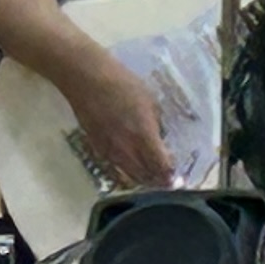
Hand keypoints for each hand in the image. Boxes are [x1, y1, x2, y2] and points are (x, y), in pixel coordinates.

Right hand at [60, 46, 176, 192]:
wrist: (88, 80)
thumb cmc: (124, 84)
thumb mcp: (150, 100)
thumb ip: (156, 123)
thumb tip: (158, 137)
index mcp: (144, 135)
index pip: (160, 163)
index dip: (169, 173)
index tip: (176, 177)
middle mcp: (126, 148)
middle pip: (144, 173)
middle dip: (157, 180)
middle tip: (167, 183)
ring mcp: (109, 149)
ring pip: (128, 173)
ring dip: (142, 178)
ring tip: (152, 180)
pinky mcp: (96, 146)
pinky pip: (114, 166)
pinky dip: (125, 171)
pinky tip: (131, 169)